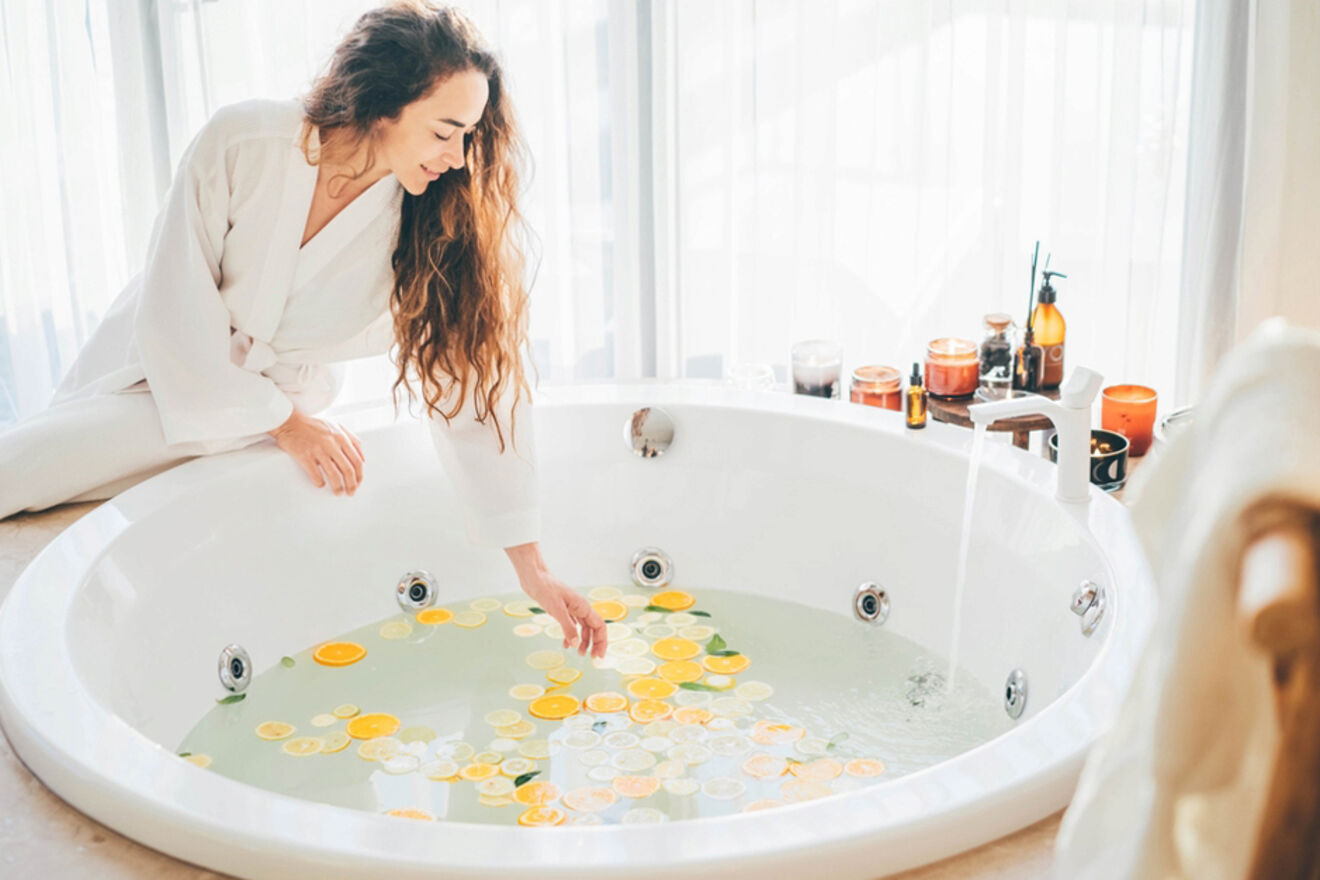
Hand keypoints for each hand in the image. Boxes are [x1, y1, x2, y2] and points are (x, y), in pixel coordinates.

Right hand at [267, 409, 364, 494]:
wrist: (289, 421)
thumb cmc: (313, 425)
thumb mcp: (337, 426)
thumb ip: (352, 439)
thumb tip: (362, 457)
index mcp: (341, 437)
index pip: (357, 460)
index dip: (359, 475)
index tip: (358, 482)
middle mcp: (331, 444)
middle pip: (347, 470)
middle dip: (351, 485)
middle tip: (350, 492)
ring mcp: (318, 450)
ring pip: (334, 475)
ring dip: (338, 487)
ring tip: (338, 492)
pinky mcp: (304, 455)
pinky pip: (316, 474)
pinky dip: (320, 482)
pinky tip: (321, 484)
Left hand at [506, 543, 606, 658]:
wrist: (534, 578)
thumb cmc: (546, 588)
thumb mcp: (557, 609)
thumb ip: (567, 627)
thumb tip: (575, 644)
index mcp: (583, 606)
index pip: (599, 626)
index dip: (601, 641)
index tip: (598, 655)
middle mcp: (580, 608)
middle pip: (594, 628)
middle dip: (595, 644)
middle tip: (593, 658)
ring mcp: (572, 609)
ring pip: (584, 628)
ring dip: (584, 641)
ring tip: (579, 653)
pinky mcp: (563, 610)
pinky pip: (573, 625)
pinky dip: (572, 636)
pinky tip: (566, 644)